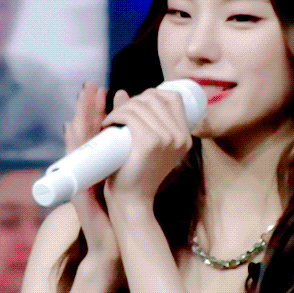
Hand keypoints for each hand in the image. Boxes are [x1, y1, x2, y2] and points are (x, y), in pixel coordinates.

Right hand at [65, 83, 119, 261]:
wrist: (116, 233)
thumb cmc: (123, 201)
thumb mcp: (129, 170)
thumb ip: (133, 149)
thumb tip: (149, 125)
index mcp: (100, 158)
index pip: (97, 128)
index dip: (97, 107)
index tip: (102, 88)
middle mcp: (89, 163)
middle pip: (85, 128)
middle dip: (88, 105)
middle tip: (91, 86)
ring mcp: (83, 175)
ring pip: (79, 139)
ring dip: (81, 116)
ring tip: (84, 98)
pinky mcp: (80, 187)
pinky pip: (77, 161)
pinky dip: (74, 141)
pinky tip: (73, 126)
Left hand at [101, 87, 192, 202]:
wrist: (132, 200)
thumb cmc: (137, 173)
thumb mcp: (148, 145)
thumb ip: (141, 120)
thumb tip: (121, 92)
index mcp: (185, 137)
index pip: (174, 98)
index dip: (152, 95)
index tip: (137, 107)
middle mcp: (180, 137)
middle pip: (154, 98)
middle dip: (133, 102)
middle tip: (119, 117)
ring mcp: (166, 139)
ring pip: (140, 106)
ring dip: (121, 109)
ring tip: (112, 122)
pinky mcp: (149, 143)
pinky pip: (130, 116)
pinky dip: (116, 115)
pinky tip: (108, 123)